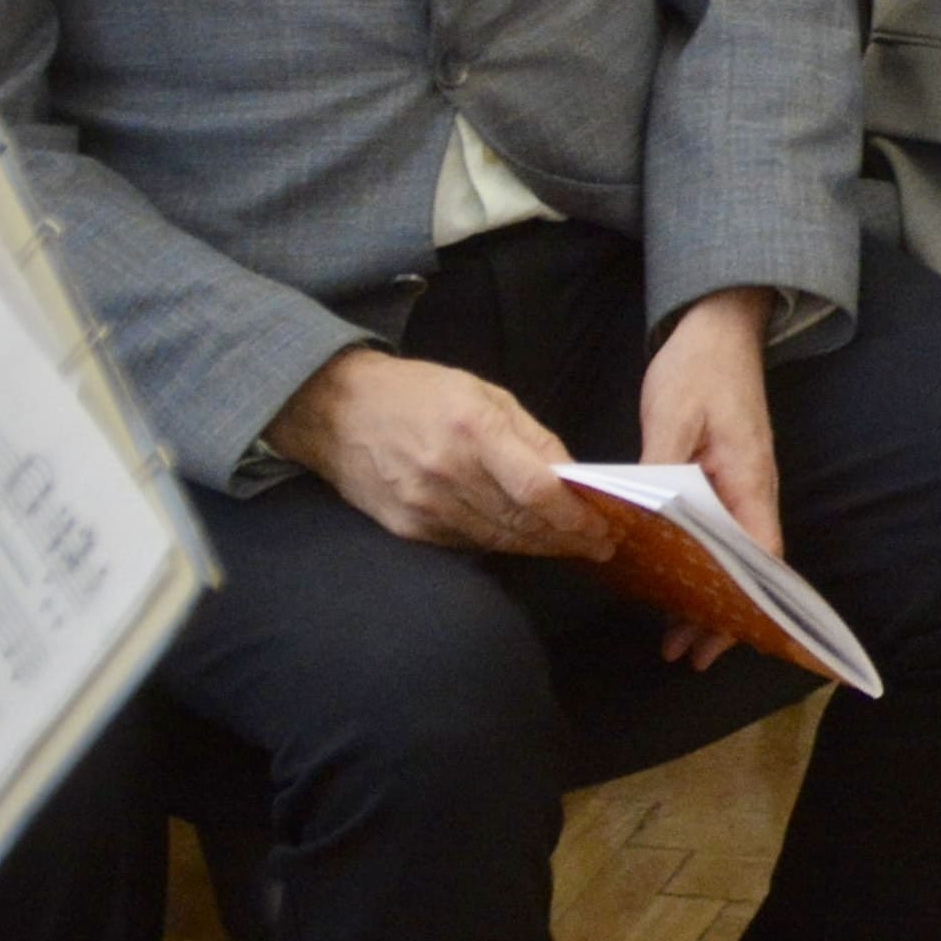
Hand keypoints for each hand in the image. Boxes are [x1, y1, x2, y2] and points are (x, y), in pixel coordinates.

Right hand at [264, 345, 594, 558]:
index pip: (536, 490)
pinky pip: (467, 544)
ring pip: (497, 540)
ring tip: (572, 547)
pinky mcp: (406, 528)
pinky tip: (524, 541)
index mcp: (472, 432)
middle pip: (521, 522)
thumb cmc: (419, 393)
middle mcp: (447, 475)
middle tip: (601, 545)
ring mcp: (423, 507)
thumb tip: (574, 476)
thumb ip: (532, 437)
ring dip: (539, 547)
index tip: (603, 526)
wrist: (337, 411)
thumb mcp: (484, 394)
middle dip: (567, 538)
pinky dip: (500, 543)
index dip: (574, 516)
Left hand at [633, 289, 778, 668]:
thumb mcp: (673, 415)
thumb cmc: (700, 369)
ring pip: (730, 555)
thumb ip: (659, 468)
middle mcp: (752, 490)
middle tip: (685, 655)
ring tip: (674, 639)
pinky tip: (670, 584)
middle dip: (721, 614)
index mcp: (748, 478)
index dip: (742, 599)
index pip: (758, 552)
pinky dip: (697, 567)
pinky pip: (716, 535)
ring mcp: (740, 486)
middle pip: (747, 567)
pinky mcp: (722, 480)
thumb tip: (643, 521)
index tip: (717, 637)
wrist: (718, 328)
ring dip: (707, 597)